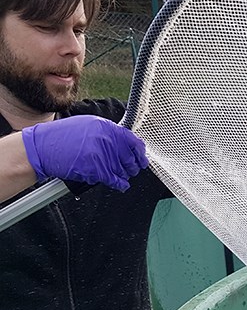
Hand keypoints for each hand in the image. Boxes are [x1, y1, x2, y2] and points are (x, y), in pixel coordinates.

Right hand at [22, 115, 148, 191]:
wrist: (42, 147)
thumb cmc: (62, 137)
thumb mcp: (87, 125)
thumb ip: (107, 132)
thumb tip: (126, 142)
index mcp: (105, 126)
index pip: (132, 140)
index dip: (140, 151)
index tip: (142, 157)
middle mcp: (106, 139)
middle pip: (130, 157)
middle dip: (133, 166)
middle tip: (132, 169)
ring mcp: (101, 154)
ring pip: (123, 170)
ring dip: (125, 175)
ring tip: (122, 175)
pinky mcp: (96, 168)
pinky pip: (114, 179)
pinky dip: (120, 184)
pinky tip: (121, 185)